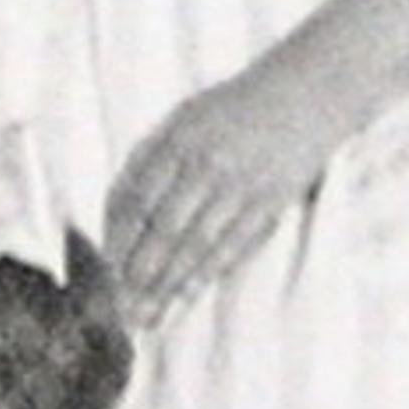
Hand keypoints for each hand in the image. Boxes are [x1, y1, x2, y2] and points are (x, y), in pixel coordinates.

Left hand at [104, 67, 341, 316]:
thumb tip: (116, 206)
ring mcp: (241, 186)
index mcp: (179, 140)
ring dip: (168, 283)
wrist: (306, 93)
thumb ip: (150, 156)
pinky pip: (233, 245)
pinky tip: (186, 296)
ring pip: (197, 244)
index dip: (118, 240)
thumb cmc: (235, 107)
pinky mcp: (270, 202)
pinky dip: (207, 273)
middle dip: (137, 273)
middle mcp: (208, 164)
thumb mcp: (185, 116)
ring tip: (146, 314)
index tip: (102, 272)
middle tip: (117, 308)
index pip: (138, 199)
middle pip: (164, 229)